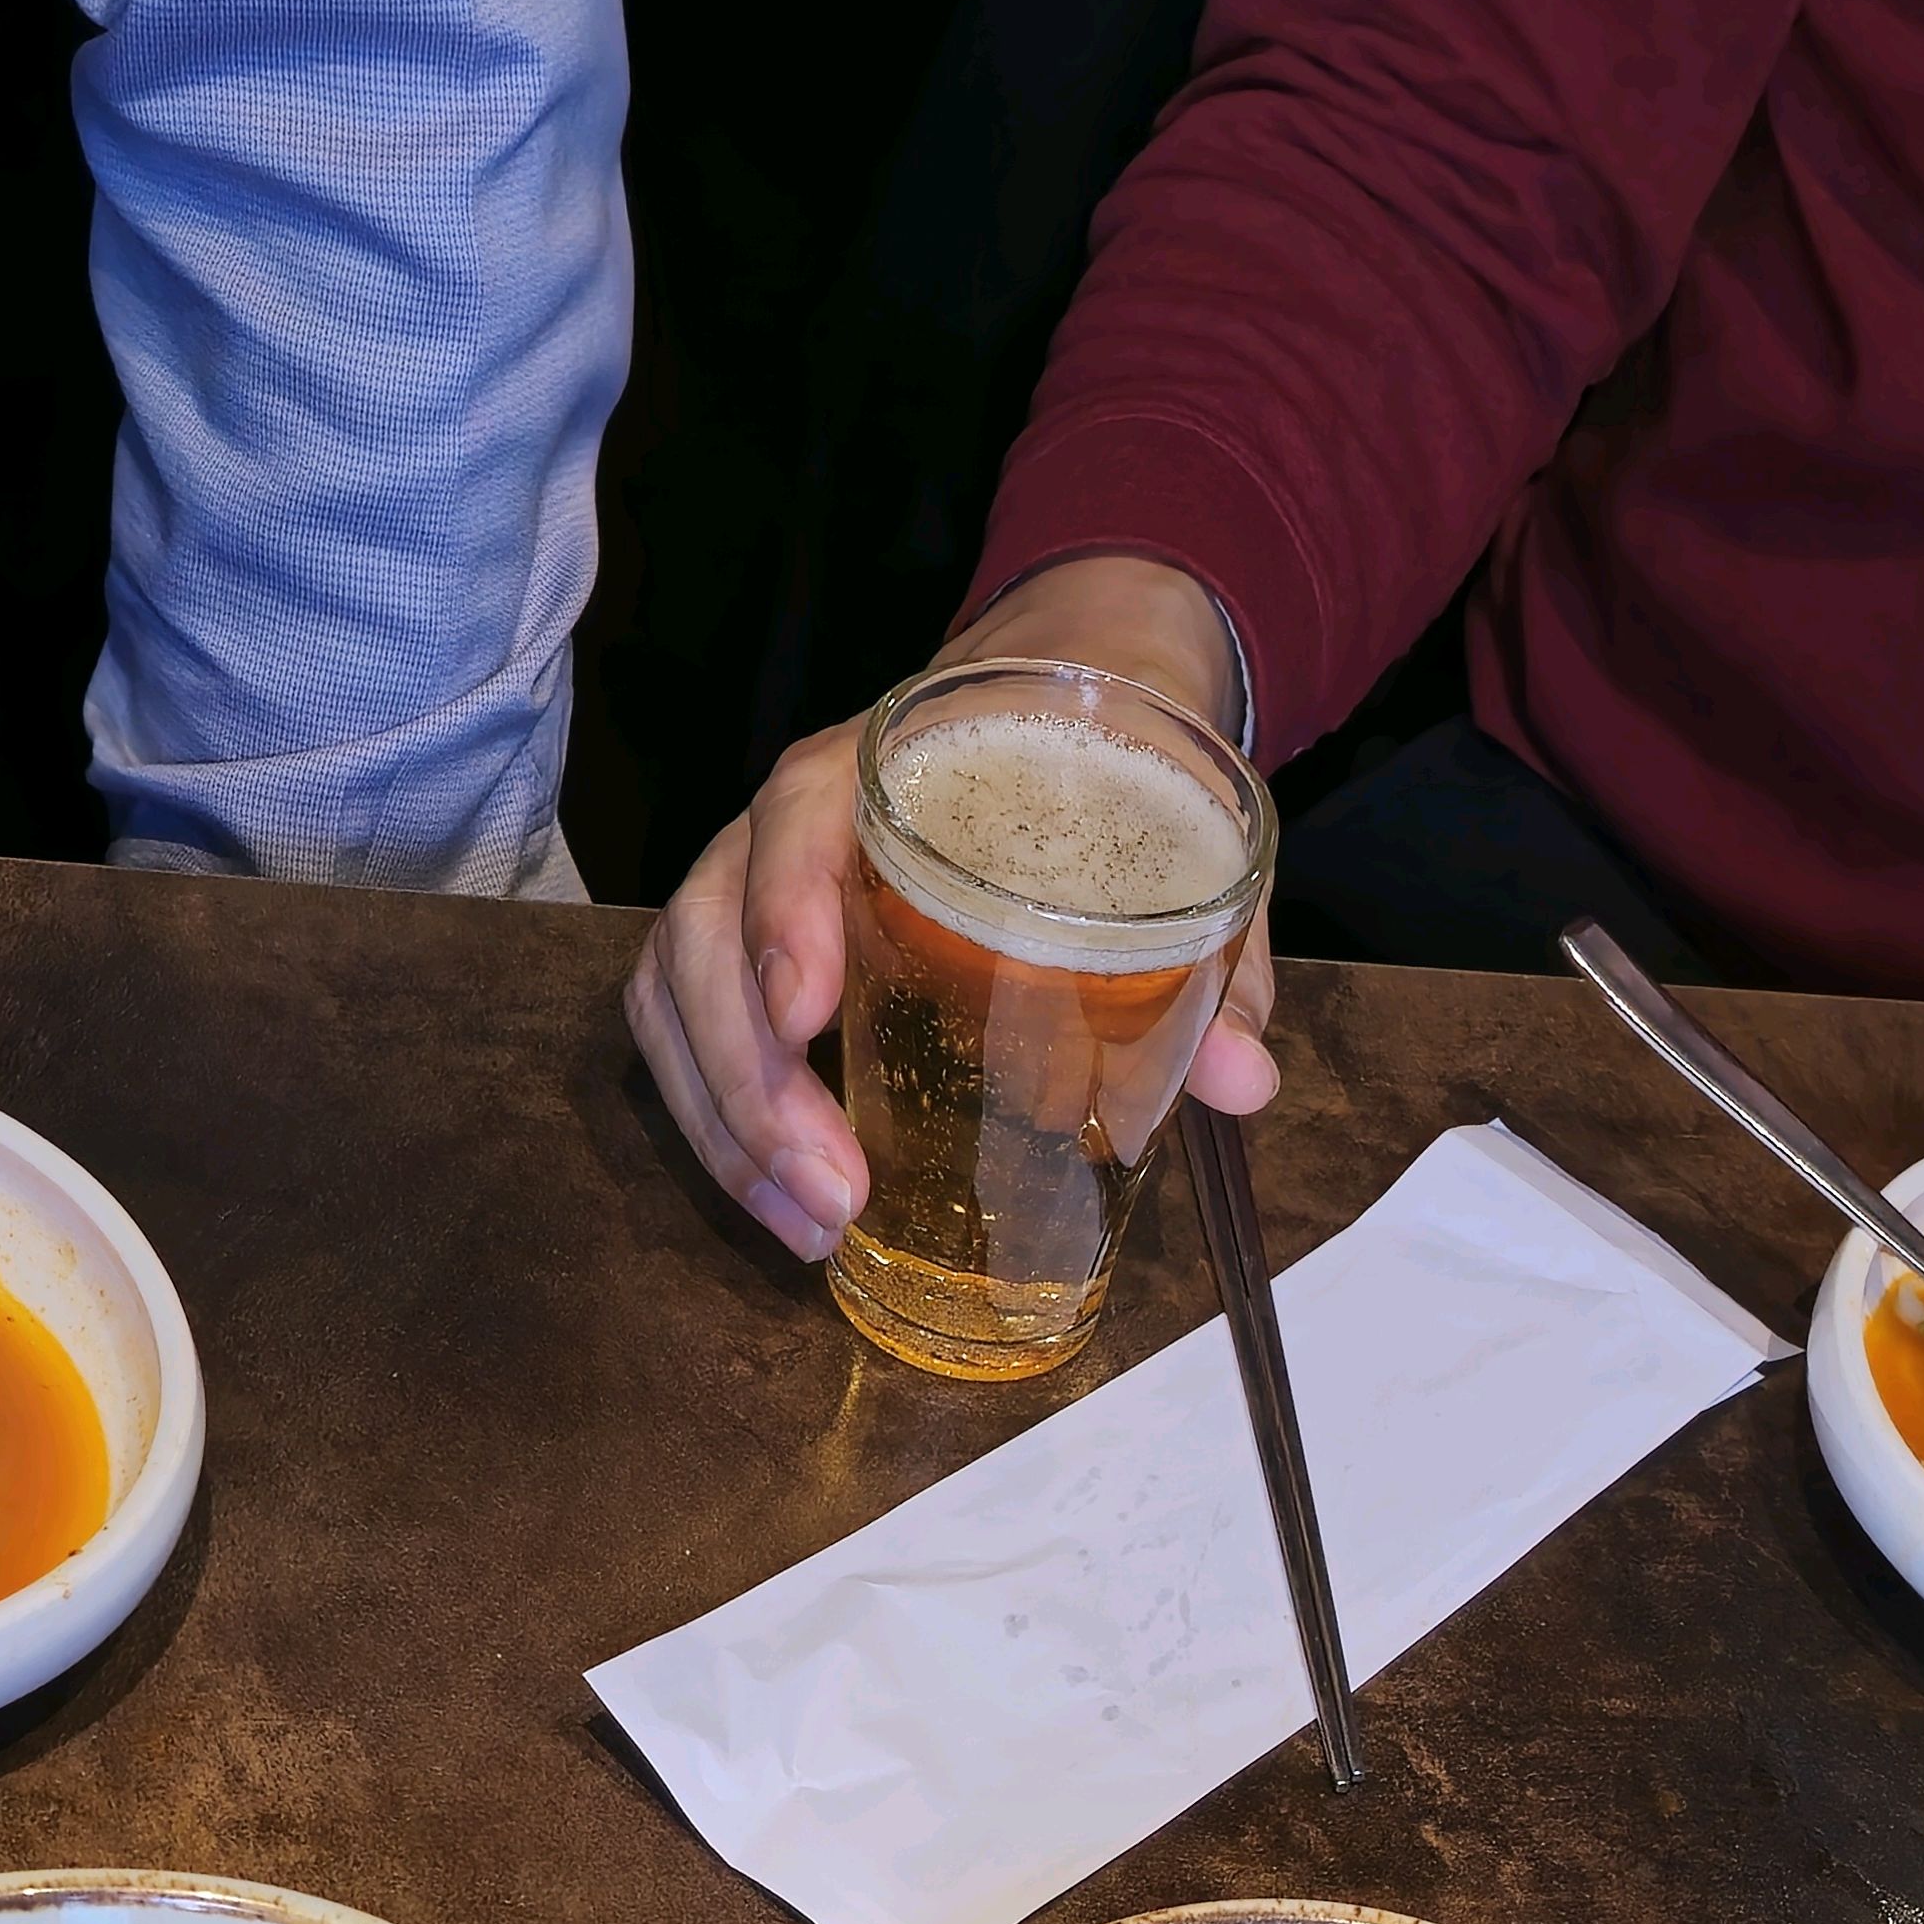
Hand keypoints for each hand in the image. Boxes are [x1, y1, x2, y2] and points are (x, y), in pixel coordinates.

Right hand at [624, 553, 1280, 1259]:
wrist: (1068, 698)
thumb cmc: (1105, 772)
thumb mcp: (1182, 839)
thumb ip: (1217, 957)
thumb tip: (1246, 1080)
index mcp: (889, 766)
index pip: (796, 817)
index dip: (785, 911)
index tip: (809, 1016)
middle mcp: (797, 821)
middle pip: (708, 930)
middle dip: (751, 1078)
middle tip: (832, 1194)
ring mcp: (756, 884)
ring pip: (677, 992)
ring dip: (724, 1122)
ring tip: (805, 1226)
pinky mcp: (748, 948)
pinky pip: (687, 1029)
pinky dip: (717, 1123)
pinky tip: (781, 1203)